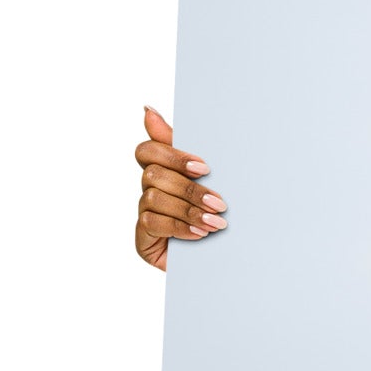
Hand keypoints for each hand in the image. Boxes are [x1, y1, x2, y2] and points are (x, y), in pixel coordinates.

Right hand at [134, 106, 224, 269]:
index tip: (203, 168)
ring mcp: (144, 214)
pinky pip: (152, 223)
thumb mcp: (210, 180)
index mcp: (163, 171)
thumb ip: (184, 147)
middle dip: (189, 189)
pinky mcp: (142, 239)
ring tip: (216, 223)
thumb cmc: (217, 215)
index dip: (172, 155)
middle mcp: (149, 190)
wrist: (227, 260)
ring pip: (154, 198)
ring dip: (188, 210)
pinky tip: (200, 234)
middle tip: (220, 202)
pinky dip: (179, 227)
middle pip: (153, 174)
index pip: (148, 151)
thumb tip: (147, 110)